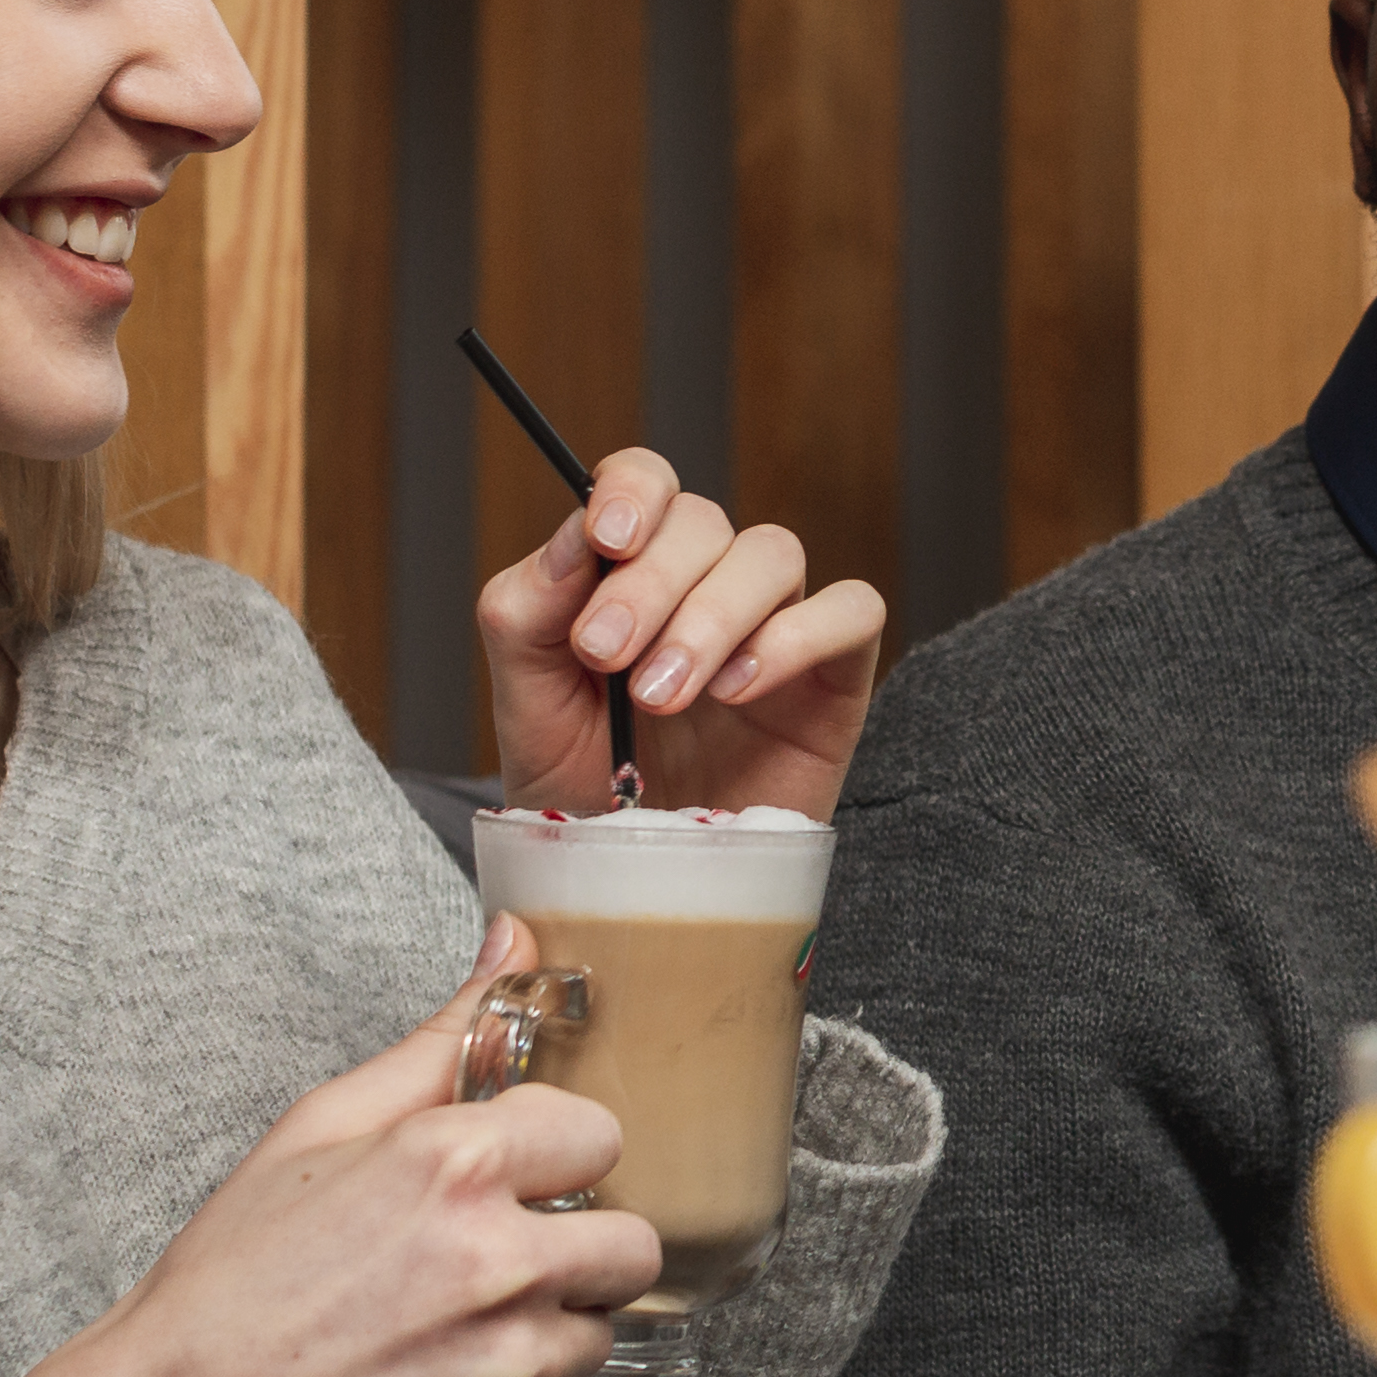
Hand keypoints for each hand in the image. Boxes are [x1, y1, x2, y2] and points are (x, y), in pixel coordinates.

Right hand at [0, 923, 661, 1376]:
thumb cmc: (234, 1275)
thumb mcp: (322, 1127)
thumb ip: (441, 1039)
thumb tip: (515, 945)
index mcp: (457, 1167)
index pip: (600, 1135)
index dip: (552, 1151)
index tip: (509, 1172)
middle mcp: (500, 1263)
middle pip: (633, 1239)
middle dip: (578, 1238)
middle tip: (501, 1248)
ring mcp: (508, 1363)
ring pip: (599, 1325)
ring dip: (549, 1318)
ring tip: (452, 1318)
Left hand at [472, 443, 887, 818]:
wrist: (635, 894)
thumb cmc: (585, 796)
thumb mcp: (526, 706)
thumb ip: (526, 614)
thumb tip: (570, 541)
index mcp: (629, 573)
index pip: (645, 481)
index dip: (632, 490)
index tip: (604, 539)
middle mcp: (706, 587)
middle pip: (704, 521)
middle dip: (651, 582)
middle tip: (609, 655)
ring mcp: (775, 629)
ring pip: (773, 553)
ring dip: (711, 615)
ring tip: (665, 695)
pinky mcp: (833, 679)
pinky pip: (850, 611)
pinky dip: (795, 636)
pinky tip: (738, 691)